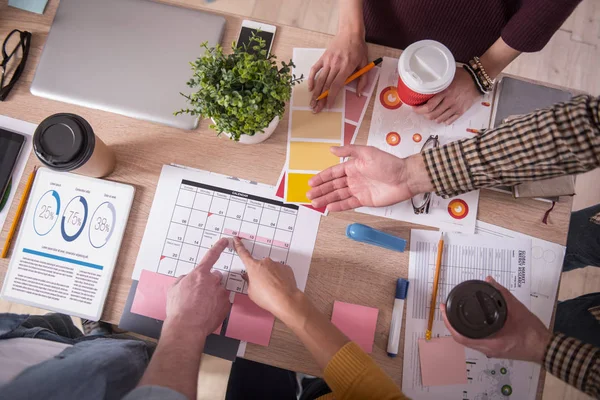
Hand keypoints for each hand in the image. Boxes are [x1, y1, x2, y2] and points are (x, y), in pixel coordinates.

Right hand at [165, 238, 230, 336]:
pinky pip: (222, 302)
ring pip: (218, 290)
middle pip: (215, 277)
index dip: (218, 247)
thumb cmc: (178, 309)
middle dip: (209, 283)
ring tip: (202, 307)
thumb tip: (187, 278)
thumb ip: (183, 279)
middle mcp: (213, 281)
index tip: (224, 241)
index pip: (211, 256)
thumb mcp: (174, 289)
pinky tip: (207, 312)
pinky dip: (216, 306)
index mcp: (199, 274)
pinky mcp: (226, 305)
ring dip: (213, 296)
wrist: (187, 327)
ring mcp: (221, 293)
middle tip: (199, 296)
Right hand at [233, 237, 299, 318]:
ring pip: (270, 269)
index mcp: (253, 267)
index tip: (237, 239)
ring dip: (270, 277)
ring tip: (272, 289)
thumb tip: (249, 278)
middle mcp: (265, 262)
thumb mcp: (251, 292)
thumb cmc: (267, 297)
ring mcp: (276, 264)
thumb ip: (249, 282)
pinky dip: (279, 278)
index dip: (239, 246)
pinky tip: (279, 287)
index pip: (243, 254)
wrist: (285, 300)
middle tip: (262, 287)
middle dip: (259, 274)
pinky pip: (280, 272)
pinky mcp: (286, 268)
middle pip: (259, 267)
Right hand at [306, 145, 433, 211]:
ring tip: (315, 202)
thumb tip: (332, 149)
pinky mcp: (365, 200)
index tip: (311, 182)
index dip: (321, 177)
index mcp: (353, 166)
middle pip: (333, 185)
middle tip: (309, 194)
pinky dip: (338, 206)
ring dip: (326, 198)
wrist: (404, 178)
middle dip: (320, 190)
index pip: (333, 173)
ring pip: (338, 195)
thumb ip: (349, 150)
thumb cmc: (388, 163)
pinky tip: (329, 207)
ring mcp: (359, 190)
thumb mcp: (367, 152)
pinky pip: (348, 204)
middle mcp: (354, 178)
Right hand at [309, 31, 367, 112]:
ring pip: (320, 80)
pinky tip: (310, 88)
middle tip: (316, 109)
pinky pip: (315, 69)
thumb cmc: (359, 49)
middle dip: (321, 99)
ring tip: (312, 103)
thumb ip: (362, 80)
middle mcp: (335, 65)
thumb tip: (358, 94)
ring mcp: (328, 61)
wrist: (350, 32)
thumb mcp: (365, 64)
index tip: (328, 106)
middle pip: (326, 85)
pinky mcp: (323, 57)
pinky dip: (311, 79)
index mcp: (346, 67)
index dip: (331, 97)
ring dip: (315, 93)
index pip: (336, 85)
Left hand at [414, 68, 480, 124]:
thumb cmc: (462, 76)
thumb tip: (424, 85)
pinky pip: (449, 121)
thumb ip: (437, 82)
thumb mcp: (448, 76)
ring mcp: (456, 108)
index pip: (428, 106)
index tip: (414, 108)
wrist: (477, 80)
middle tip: (421, 110)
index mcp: (444, 92)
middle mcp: (449, 102)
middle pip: (432, 115)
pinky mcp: (461, 111)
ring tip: (431, 113)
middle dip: (424, 114)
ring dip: (433, 118)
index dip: (419, 109)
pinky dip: (443, 120)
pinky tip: (441, 116)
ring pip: (439, 119)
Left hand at [441, 276, 551, 363]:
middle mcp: (488, 350)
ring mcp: (491, 351)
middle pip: (462, 339)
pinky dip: (470, 331)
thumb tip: (490, 281)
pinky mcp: (495, 349)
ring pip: (468, 341)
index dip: (449, 323)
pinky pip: (477, 341)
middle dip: (451, 324)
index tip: (443, 310)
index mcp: (490, 343)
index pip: (461, 337)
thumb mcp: (516, 309)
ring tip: (453, 313)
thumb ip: (502, 294)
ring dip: (459, 328)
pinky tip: (469, 322)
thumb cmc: (532, 333)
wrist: (545, 347)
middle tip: (445, 309)